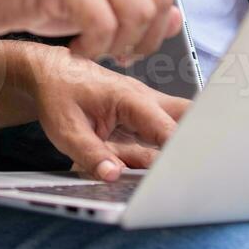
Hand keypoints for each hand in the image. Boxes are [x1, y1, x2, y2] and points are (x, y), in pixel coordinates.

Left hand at [20, 45, 190, 180]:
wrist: (50, 73)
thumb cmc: (58, 93)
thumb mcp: (67, 130)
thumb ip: (91, 154)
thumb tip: (114, 175)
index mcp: (131, 99)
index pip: (167, 129)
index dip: (179, 153)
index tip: (186, 172)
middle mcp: (145, 100)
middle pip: (189, 117)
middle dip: (197, 140)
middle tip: (198, 166)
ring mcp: (146, 107)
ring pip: (179, 124)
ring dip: (176, 147)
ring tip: (174, 170)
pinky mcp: (142, 117)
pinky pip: (162, 131)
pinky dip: (163, 148)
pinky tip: (153, 163)